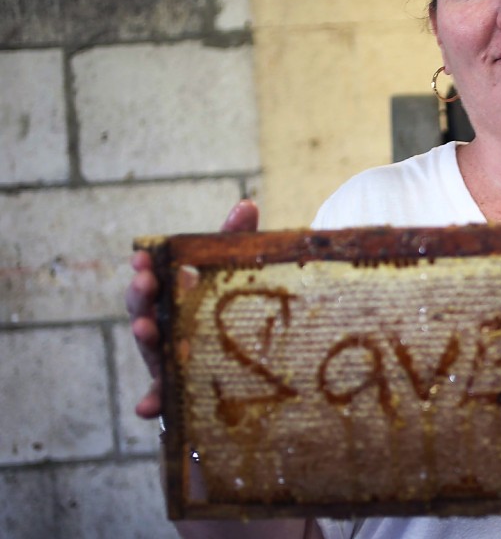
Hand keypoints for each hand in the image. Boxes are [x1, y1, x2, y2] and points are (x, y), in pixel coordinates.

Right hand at [126, 200, 259, 418]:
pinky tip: (146, 407)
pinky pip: (164, 398)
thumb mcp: (229, 274)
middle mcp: (164, 327)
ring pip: (151, 349)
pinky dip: (153, 401)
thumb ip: (233, 240)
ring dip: (146, 337)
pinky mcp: (178, 390)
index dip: (146, 267)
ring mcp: (168, 358)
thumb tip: (248, 204)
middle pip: (145, 310)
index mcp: (172, 298)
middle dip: (141, 295)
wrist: (245, 363)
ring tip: (146, 327)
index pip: (154, 279)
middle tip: (144, 281)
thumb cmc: (224, 311)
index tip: (143, 255)